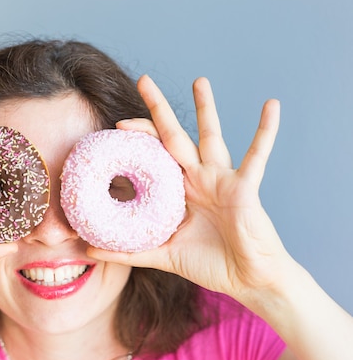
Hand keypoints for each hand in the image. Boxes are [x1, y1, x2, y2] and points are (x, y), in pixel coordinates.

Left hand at [90, 76, 290, 303]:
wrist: (248, 280)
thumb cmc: (209, 264)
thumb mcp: (162, 254)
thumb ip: (127, 251)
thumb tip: (86, 250)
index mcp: (178, 191)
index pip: (153, 156)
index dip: (137, 139)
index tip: (115, 125)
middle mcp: (198, 178)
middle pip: (174, 136)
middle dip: (159, 109)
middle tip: (143, 79)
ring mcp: (221, 180)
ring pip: (211, 137)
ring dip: (206, 109)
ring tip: (199, 80)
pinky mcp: (245, 187)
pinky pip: (257, 155)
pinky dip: (265, 131)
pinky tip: (272, 105)